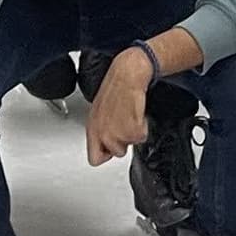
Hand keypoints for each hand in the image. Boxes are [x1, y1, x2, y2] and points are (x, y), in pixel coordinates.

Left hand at [84, 45, 153, 164]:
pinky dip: (143, 127)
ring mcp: (117, 134)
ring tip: (130, 115)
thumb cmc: (115, 88)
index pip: (95, 159)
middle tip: (125, 123)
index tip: (111, 148)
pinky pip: (142, 137)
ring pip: (130, 145)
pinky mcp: (132, 130)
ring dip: (134, 132)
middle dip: (124, 141)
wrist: (127, 76)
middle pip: (117, 153)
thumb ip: (101, 129)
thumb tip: (105, 140)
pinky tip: (137, 113)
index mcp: (92, 129)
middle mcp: (102, 134)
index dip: (106, 154)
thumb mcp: (100, 111)